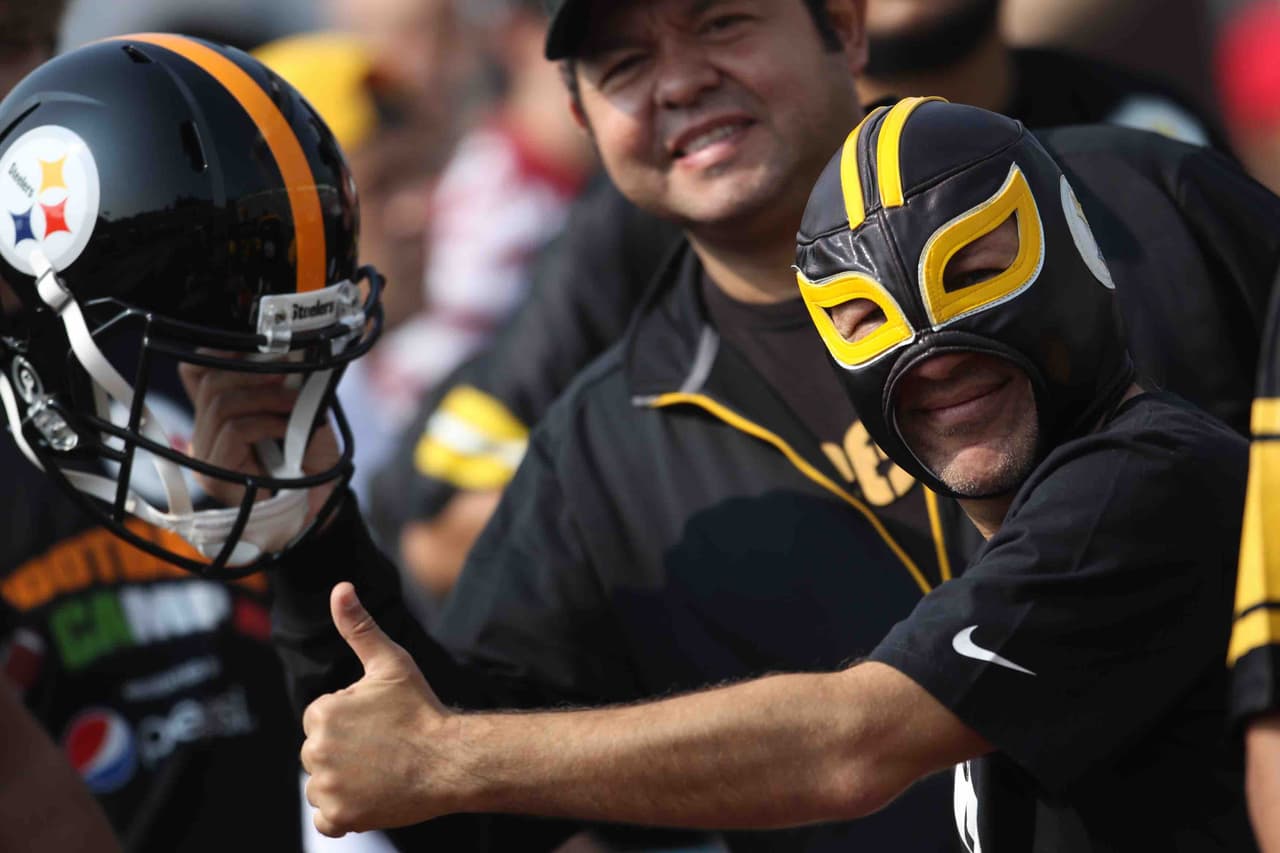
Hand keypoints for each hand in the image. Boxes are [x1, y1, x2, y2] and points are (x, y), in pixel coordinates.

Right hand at [178, 358, 339, 521]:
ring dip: (268, 398)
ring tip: (297, 407)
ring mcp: (206, 458)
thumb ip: (288, 389)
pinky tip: (290, 430)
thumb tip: (285, 355)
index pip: (196, 373)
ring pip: (222, 405)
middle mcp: (204, 436)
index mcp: (219, 417)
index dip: (220, 353)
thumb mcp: (304, 416)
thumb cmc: (312, 465)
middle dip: (254, 372)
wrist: (321, 508)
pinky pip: (235, 431)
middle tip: (289, 375)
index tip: (257, 347)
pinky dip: (268, 422)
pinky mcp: (215, 476)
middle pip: (210, 384)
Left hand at [300, 582, 457, 836]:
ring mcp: (327, 787)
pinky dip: (343, 812)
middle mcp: (316, 750)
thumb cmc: (421, 709)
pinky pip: (325, 818)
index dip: (351, 719)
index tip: (379, 722)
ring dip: (343, 781)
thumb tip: (340, 587)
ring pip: (321, 783)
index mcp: (323, 712)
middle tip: (383, 746)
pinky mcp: (338, 817)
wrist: (449, 761)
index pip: (321, 717)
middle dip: (345, 750)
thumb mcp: (391, 663)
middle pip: (318, 751)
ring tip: (380, 770)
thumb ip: (358, 626)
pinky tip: (371, 797)